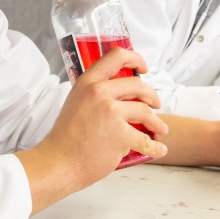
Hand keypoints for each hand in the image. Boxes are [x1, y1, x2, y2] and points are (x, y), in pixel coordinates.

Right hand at [44, 47, 167, 179]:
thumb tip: (115, 92)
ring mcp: (110, 112)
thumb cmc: (66, 137)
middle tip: (155, 103)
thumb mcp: (76, 102)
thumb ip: (93, 93)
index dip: (136, 59)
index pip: (117, 56)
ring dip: (157, 121)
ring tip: (160, 128)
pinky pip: (145, 139)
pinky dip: (155, 146)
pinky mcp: (120, 134)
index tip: (143, 68)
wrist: (60, 162)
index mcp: (87, 82)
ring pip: (145, 111)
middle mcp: (99, 92)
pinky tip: (158, 149)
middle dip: (152, 95)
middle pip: (138, 85)